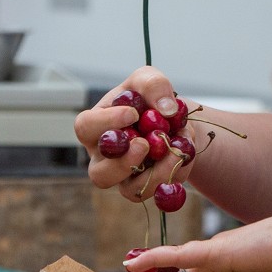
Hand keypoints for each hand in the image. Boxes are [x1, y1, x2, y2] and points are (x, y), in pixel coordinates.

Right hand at [72, 66, 196, 203]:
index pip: (86, 128)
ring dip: (155, 174)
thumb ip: (153, 85)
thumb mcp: (149, 80)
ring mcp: (125, 177)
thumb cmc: (148, 98)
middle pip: (99, 173)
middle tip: (144, 144)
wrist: (172, 120)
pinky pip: (158, 191)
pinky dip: (176, 172)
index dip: (106, 123)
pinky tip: (186, 152)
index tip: (132, 113)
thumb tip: (167, 109)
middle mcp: (104, 158)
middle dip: (122, 163)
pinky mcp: (148, 187)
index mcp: (95, 127)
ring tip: (176, 151)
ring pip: (130, 191)